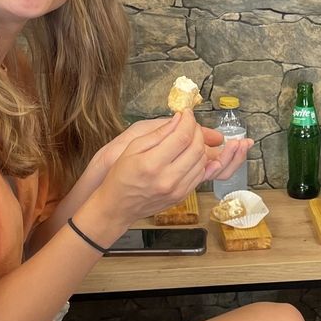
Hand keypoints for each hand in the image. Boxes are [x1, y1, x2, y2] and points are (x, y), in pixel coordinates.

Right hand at [96, 119, 251, 184]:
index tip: (187, 113)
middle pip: (196, 148)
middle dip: (197, 131)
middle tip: (190, 123)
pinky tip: (191, 153)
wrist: (118, 206)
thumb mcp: (132, 148)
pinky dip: (200, 161)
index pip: (182, 137)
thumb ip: (158, 134)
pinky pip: (200, 174)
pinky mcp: (182, 196)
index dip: (188, 121)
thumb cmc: (121, 176)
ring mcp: (177, 190)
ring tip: (190, 137)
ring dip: (200, 145)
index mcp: (152, 164)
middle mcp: (168, 179)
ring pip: (202, 161)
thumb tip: (178, 119)